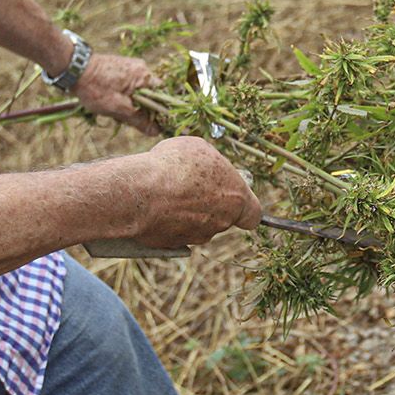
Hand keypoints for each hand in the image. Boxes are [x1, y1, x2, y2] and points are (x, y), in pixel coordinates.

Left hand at [72, 50, 157, 132]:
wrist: (73, 68)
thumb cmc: (95, 88)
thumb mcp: (118, 108)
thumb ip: (139, 120)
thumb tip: (156, 131)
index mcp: (144, 75)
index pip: (162, 96)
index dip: (160, 111)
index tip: (154, 124)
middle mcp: (141, 68)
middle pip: (151, 94)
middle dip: (142, 109)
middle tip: (128, 118)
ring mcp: (130, 66)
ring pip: (139, 91)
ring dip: (131, 103)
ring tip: (115, 109)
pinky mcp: (120, 68)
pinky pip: (129, 86)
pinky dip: (124, 96)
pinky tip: (111, 101)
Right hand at [133, 137, 262, 247]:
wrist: (141, 192)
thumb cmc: (174, 166)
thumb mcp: (200, 149)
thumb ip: (212, 165)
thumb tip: (207, 169)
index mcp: (236, 199)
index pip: (253, 215)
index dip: (244, 208)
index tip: (235, 199)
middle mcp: (221, 222)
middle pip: (221, 216)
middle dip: (208, 203)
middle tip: (189, 185)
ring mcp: (197, 236)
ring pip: (197, 224)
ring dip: (186, 211)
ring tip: (166, 191)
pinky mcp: (173, 244)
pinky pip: (174, 231)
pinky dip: (168, 221)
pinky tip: (154, 203)